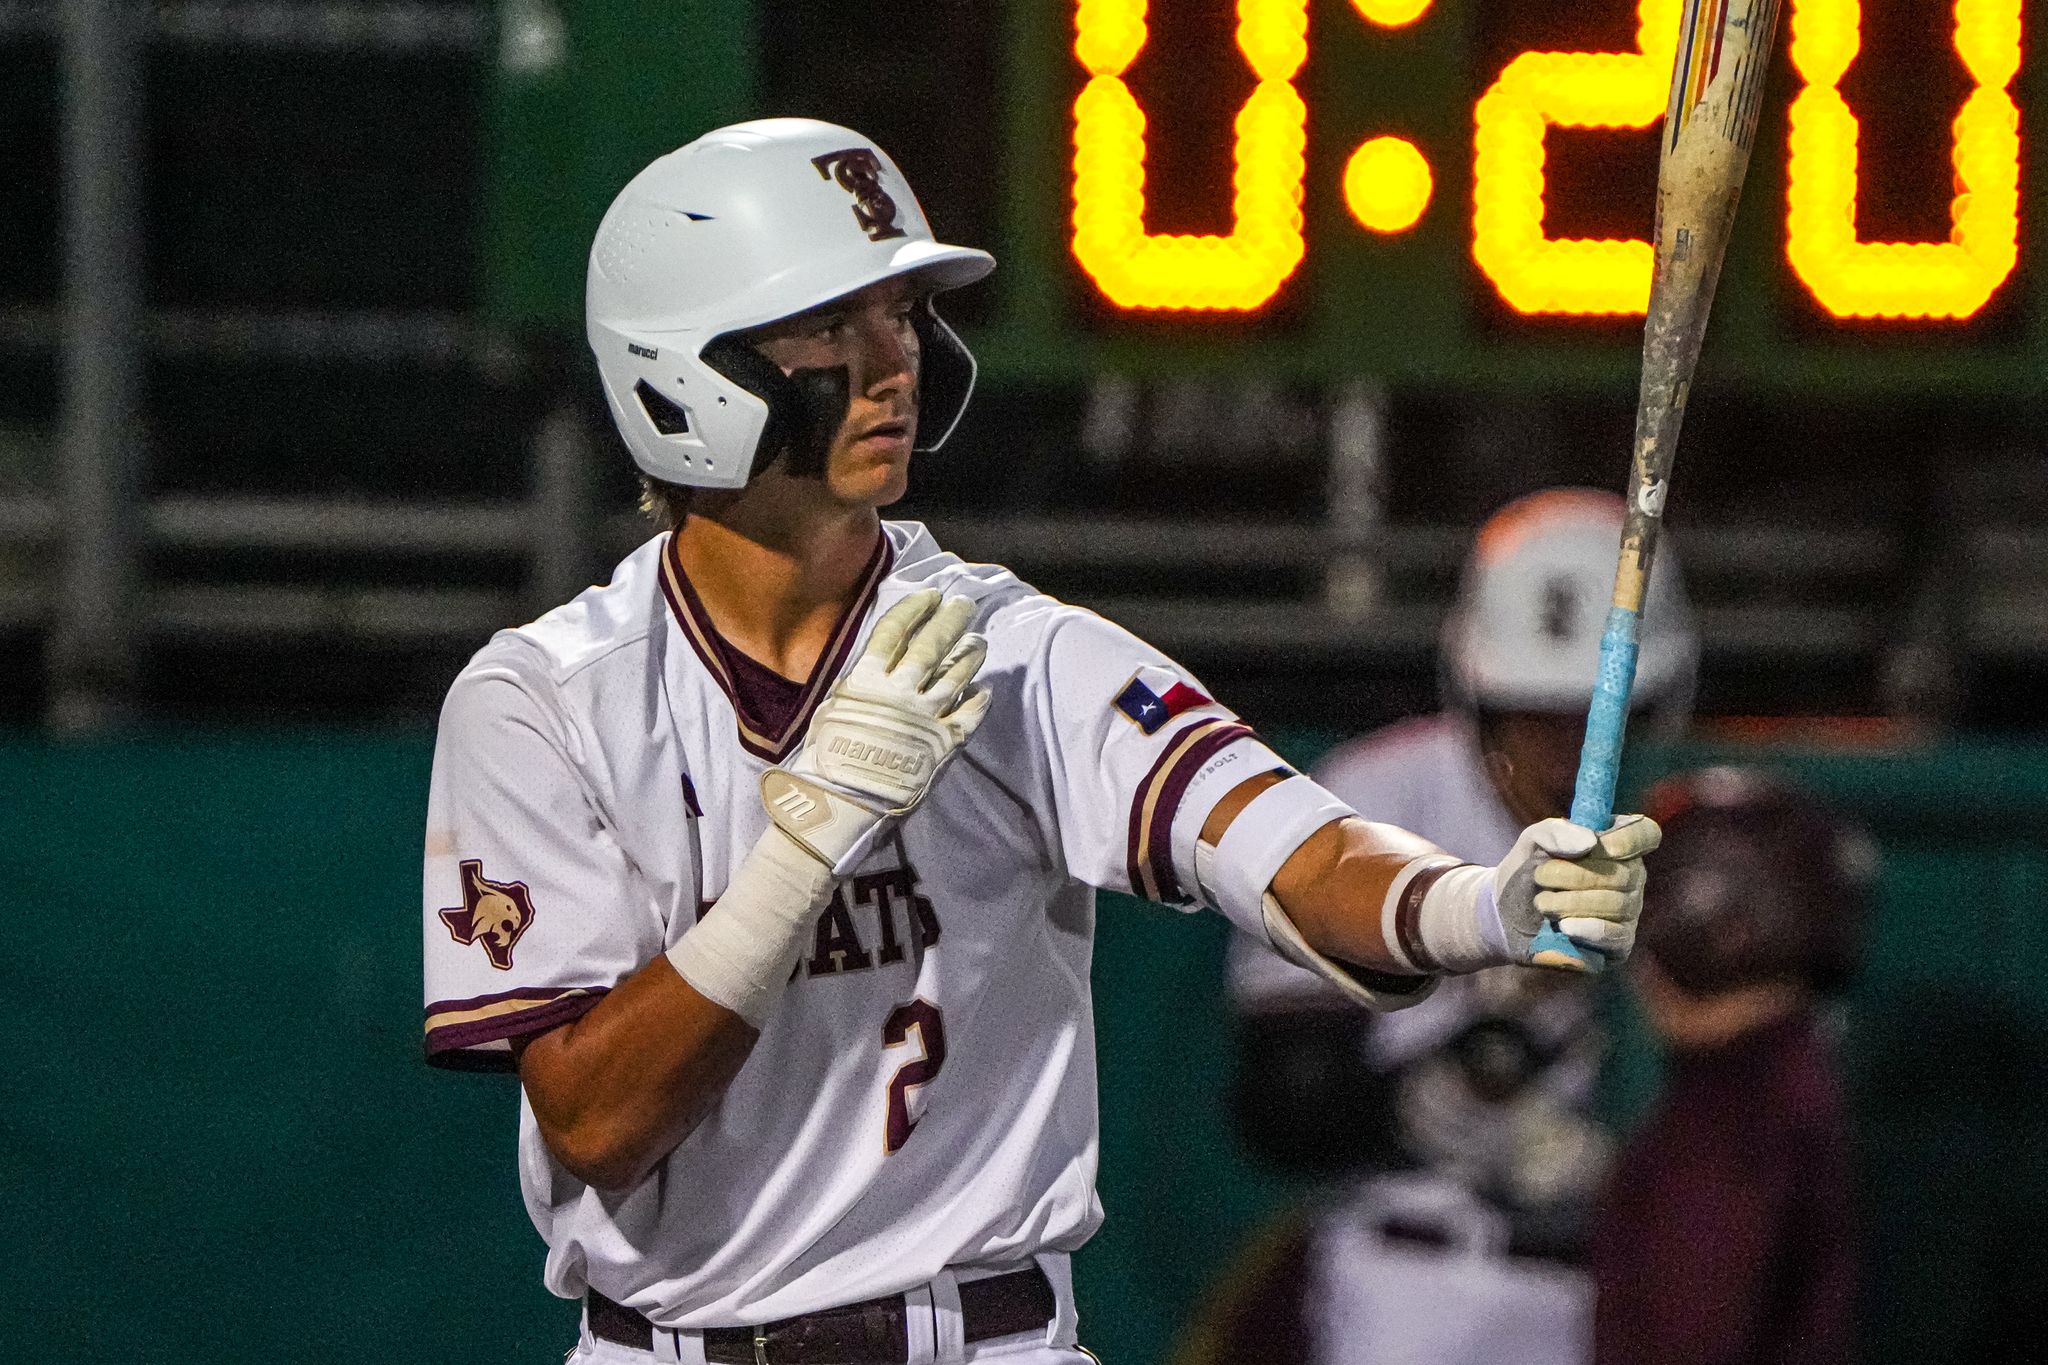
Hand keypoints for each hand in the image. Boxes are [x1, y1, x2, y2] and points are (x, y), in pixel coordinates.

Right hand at [760, 588, 990, 871]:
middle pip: (931, 646)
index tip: (930, 594)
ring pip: (955, 677)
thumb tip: (868, 670)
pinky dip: (978, 703)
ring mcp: (924, 718)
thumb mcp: (829, 711)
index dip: (914, 609)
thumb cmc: (821, 762)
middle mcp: (899, 692)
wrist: (838, 805)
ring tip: (981, 640)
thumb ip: (854, 687)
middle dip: (951, 620)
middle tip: (966, 604)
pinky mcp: (941, 747)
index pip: (895, 630)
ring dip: (970, 655)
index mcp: (866, 679)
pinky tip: (986, 692)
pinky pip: (967, 719)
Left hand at [1489, 814, 1660, 972]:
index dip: (1629, 839)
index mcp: (1616, 843)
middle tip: (1540, 877)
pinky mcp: (1619, 943)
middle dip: (1575, 875)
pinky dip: (1588, 929)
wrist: (1506, 915)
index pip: (1645, 834)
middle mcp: (1632, 876)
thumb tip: (1590, 842)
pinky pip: (1616, 935)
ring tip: (1542, 902)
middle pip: (1624, 873)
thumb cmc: (1527, 872)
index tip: (1597, 845)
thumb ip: (1555, 832)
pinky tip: (1564, 926)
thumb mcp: (1531, 842)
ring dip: (1572, 903)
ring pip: (1617, 904)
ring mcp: (1629, 911)